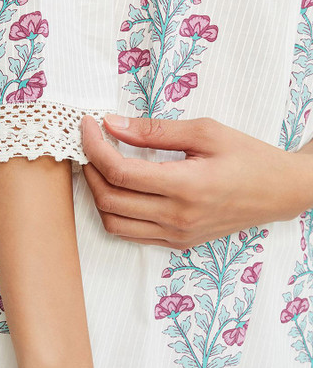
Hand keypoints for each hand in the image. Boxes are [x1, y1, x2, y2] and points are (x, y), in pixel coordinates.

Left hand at [80, 114, 312, 248]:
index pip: (120, 172)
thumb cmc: (248, 157)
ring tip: (100, 167)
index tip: (88, 126)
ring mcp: (176, 235)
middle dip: (90, 169)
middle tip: (91, 144)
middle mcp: (177, 217)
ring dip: (98, 194)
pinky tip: (119, 189)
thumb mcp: (205, 132)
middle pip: (109, 200)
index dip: (94, 147)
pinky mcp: (177, 242)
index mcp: (186, 186)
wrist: (279, 192)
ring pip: (114, 223)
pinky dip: (115, 213)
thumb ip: (155, 131)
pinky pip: (131, 234)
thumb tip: (113, 124)